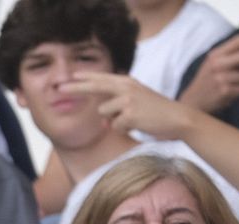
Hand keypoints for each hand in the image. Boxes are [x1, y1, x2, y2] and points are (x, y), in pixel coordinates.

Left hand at [66, 71, 190, 140]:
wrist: (178, 118)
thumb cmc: (157, 113)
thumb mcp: (138, 102)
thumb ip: (119, 106)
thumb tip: (103, 121)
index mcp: (128, 82)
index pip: (102, 78)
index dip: (85, 77)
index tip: (71, 77)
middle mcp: (126, 87)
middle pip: (95, 87)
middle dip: (76, 88)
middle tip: (60, 88)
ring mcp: (128, 99)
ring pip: (104, 114)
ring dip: (114, 122)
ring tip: (133, 121)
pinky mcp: (130, 114)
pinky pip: (115, 127)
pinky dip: (123, 130)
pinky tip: (138, 126)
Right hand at [177, 28, 238, 113]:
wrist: (191, 104)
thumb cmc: (205, 84)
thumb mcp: (213, 65)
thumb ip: (230, 59)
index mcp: (216, 55)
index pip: (237, 42)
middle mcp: (218, 64)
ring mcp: (221, 78)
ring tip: (230, 87)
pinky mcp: (225, 92)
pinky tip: (229, 95)